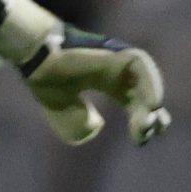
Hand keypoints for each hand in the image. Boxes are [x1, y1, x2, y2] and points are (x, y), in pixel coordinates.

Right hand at [0, 0, 170, 146]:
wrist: (38, 62)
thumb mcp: (64, 117)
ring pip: (147, 82)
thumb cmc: (48, 83)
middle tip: (149, 132)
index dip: (140, 121)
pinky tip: (152, 104)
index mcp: (103, 81)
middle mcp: (115, 70)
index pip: (133, 102)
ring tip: (147, 123)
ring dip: (151, 105)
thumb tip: (98, 124)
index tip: (139, 139)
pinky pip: (142, 66)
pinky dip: (151, 85)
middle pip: (145, 94)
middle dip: (152, 116)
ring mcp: (118, 59)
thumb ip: (83, 127)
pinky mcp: (119, 52)